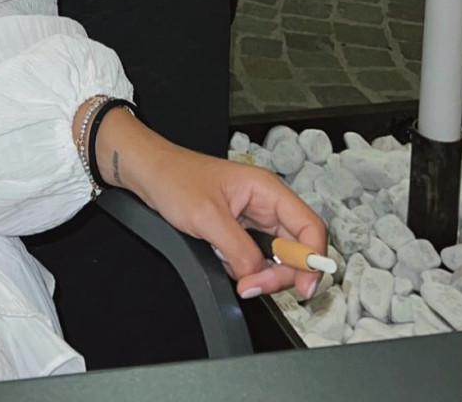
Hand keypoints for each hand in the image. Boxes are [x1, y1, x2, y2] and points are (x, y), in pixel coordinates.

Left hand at [137, 143, 326, 300]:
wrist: (147, 172)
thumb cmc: (174, 179)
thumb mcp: (208, 217)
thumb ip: (239, 251)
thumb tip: (258, 277)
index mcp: (267, 189)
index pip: (310, 227)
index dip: (313, 260)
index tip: (303, 288)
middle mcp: (265, 202)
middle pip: (296, 247)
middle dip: (282, 273)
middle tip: (254, 286)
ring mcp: (253, 216)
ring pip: (277, 256)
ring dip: (262, 273)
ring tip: (238, 276)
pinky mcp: (239, 228)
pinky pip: (256, 256)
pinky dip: (246, 267)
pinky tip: (226, 262)